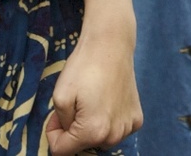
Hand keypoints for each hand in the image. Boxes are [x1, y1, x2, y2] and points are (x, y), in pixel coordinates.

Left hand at [46, 27, 143, 153]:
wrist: (111, 44)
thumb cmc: (83, 67)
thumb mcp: (59, 95)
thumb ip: (60, 123)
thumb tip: (67, 132)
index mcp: (92, 131)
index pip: (61, 151)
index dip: (53, 133)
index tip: (55, 116)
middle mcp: (113, 135)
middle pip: (83, 146)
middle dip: (73, 131)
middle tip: (73, 105)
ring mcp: (128, 128)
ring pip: (100, 140)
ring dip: (92, 128)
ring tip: (91, 101)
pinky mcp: (137, 118)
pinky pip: (117, 130)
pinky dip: (109, 122)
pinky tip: (107, 102)